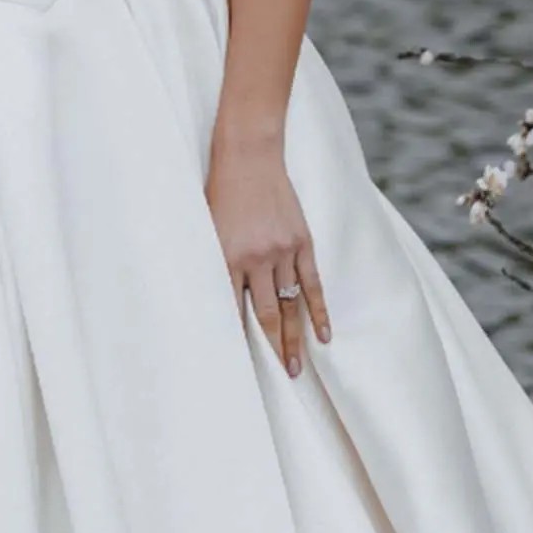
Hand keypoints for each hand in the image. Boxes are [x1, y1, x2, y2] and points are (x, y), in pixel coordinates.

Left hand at [205, 134, 329, 376]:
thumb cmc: (220, 191)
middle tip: (282, 377)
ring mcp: (282, 251)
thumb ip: (217, 264)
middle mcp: (256, 259)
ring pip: (289, 305)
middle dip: (273, 350)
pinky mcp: (301, 242)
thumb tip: (220, 301)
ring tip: (298, 368)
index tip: (241, 367)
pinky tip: (323, 335)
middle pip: (265, 316)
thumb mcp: (208, 229)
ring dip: (294, 339)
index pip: (233, 310)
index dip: (238, 341)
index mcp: (227, 257)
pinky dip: (318, 312)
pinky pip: (312, 284)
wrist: (248, 155)